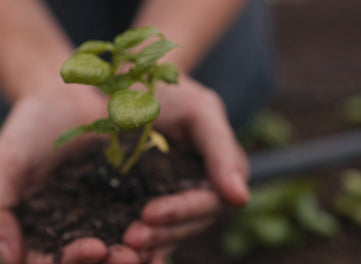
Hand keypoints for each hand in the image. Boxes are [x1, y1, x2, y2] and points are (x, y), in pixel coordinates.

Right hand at [0, 87, 139, 263]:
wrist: (64, 96)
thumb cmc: (26, 130)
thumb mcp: (3, 166)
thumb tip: (9, 260)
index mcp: (37, 234)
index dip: (71, 263)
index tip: (94, 248)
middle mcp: (69, 234)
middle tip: (129, 256)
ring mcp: (100, 220)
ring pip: (116, 251)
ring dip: (134, 257)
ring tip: (149, 248)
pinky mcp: (126, 203)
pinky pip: (141, 225)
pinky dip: (153, 235)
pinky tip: (165, 232)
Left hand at [123, 75, 249, 262]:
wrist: (130, 85)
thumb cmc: (168, 91)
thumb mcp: (199, 111)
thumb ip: (221, 150)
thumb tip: (241, 199)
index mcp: (219, 172)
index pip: (207, 202)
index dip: (181, 211)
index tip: (149, 213)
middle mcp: (199, 190)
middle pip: (188, 225)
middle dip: (162, 232)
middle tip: (130, 236)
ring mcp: (172, 199)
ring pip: (169, 234)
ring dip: (149, 243)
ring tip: (121, 246)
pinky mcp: (146, 202)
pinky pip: (149, 231)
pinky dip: (141, 245)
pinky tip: (120, 252)